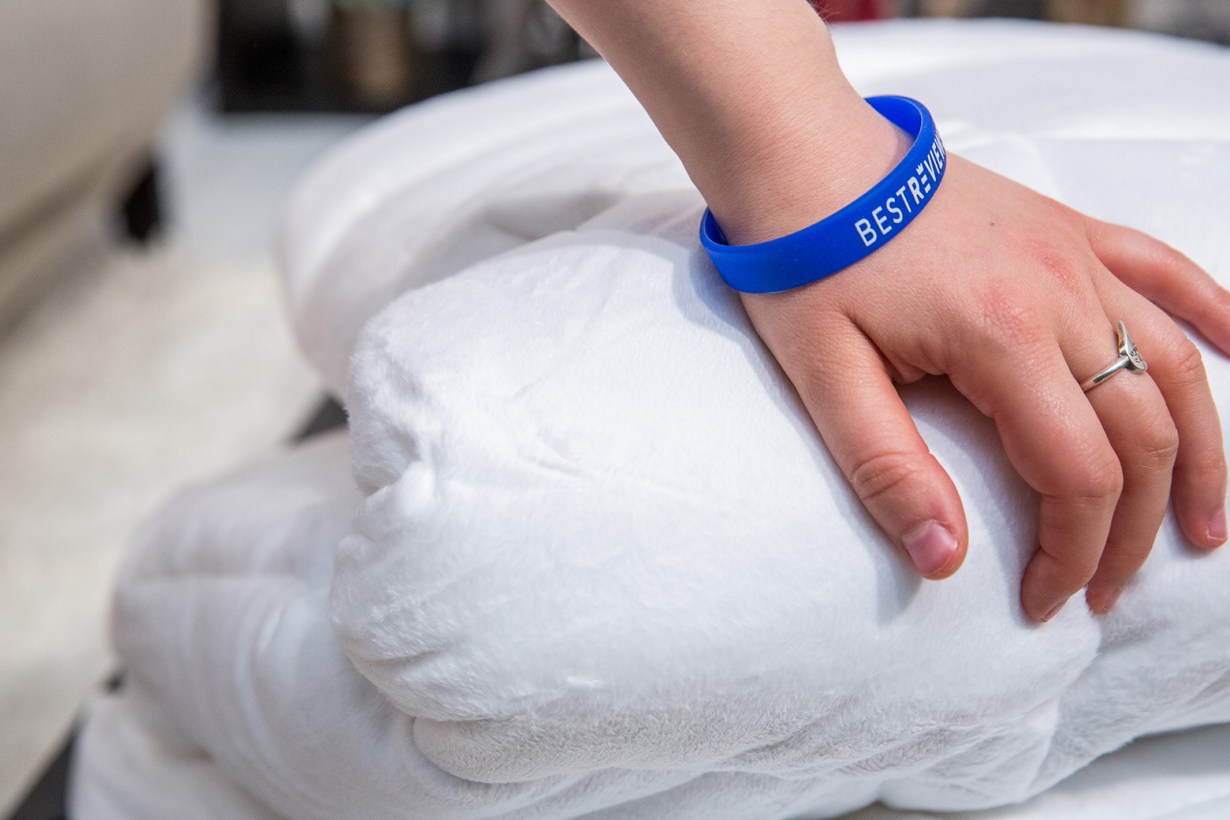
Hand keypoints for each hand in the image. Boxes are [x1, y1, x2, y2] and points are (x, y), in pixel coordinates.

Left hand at [741, 155, 1229, 620]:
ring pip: (1176, 364)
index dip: (1074, 554)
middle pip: (1144, 434)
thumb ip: (886, 471)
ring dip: (1204, 452)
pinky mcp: (1069, 229)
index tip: (1044, 601)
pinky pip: (1167, 270)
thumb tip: (945, 564)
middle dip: (1135, 528)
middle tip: (1108, 589)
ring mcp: (1074, 255)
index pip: (1079, 476)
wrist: (804, 158)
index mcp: (1001, 336)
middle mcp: (1061, 293)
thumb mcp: (823, 378)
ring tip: (1207, 525)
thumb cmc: (804, 265)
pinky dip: (1214, 316)